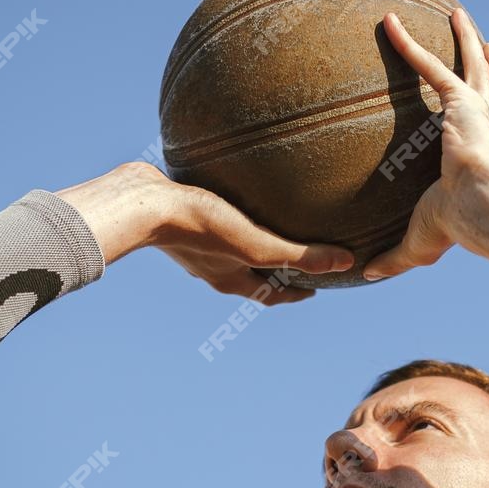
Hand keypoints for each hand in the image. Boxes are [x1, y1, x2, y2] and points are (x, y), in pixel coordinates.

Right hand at [58, 161, 355, 304]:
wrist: (142, 203)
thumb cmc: (199, 226)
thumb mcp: (257, 243)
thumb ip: (300, 255)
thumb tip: (346, 263)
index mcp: (231, 279)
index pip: (271, 295)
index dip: (295, 294)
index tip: (315, 289)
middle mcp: (213, 266)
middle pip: (253, 272)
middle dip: (277, 268)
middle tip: (300, 257)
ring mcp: (196, 242)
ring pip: (233, 247)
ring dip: (253, 242)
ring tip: (271, 224)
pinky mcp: (184, 215)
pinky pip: (216, 219)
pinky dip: (233, 215)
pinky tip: (238, 192)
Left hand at [361, 6, 488, 280]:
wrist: (480, 206)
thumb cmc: (458, 226)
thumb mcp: (419, 244)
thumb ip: (394, 257)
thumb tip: (367, 275)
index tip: (484, 106)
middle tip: (485, 46)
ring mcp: (477, 110)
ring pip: (474, 64)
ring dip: (465, 37)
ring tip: (457, 15)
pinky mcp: (458, 99)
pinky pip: (427, 63)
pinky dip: (407, 42)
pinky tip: (387, 22)